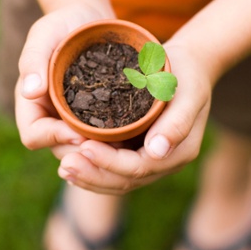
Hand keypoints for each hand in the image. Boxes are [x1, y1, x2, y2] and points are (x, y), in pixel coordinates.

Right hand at [15, 2, 114, 149]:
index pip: (33, 134)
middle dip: (81, 152)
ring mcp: (73, 122)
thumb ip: (33, 60)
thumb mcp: (45, 35)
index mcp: (32, 104)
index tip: (77, 133)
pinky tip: (130, 139)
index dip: (52, 138)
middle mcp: (51, 118)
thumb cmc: (62, 25)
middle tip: (107, 148)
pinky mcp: (95, 120)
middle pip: (59, 149)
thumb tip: (29, 91)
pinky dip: (112, 144)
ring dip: (99, 154)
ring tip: (122, 147)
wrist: (89, 22)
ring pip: (82, 151)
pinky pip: (101, 140)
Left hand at [57, 44, 212, 194]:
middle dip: (93, 175)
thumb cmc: (186, 73)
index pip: (139, 167)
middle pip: (125, 180)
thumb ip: (176, 122)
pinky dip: (91, 171)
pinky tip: (69, 166)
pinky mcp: (135, 153)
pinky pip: (112, 171)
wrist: (187, 68)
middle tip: (65, 165)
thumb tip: (157, 151)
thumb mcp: (187, 90)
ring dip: (88, 178)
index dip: (110, 161)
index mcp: (179, 152)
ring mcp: (149, 161)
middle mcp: (163, 162)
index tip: (85, 147)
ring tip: (63, 169)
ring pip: (116, 181)